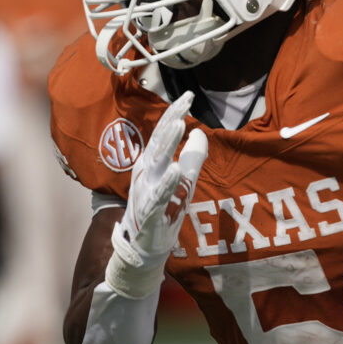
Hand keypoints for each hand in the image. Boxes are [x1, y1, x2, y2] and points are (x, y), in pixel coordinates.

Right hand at [104, 93, 207, 297]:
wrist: (143, 248)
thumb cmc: (160, 211)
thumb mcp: (177, 181)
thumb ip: (191, 158)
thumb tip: (200, 133)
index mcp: (151, 164)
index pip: (162, 133)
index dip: (174, 114)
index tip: (188, 95)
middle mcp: (146, 174)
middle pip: (159, 142)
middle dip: (171, 121)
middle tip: (184, 101)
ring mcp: (146, 191)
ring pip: (157, 164)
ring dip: (168, 144)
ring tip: (180, 124)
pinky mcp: (150, 212)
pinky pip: (160, 195)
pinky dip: (167, 182)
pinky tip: (176, 169)